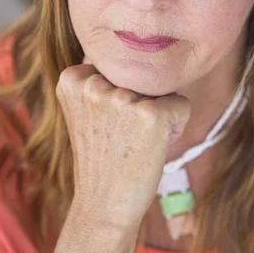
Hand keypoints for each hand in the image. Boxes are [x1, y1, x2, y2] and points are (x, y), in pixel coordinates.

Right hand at [56, 55, 190, 229]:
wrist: (103, 206)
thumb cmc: (101, 155)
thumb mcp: (85, 109)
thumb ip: (98, 77)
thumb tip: (139, 46)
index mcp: (72, 78)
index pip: (115, 62)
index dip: (117, 90)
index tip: (106, 121)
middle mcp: (93, 83)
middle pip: (139, 73)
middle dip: (139, 99)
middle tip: (123, 134)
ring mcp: (121, 98)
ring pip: (161, 87)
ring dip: (157, 112)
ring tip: (136, 141)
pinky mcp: (150, 114)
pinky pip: (181, 104)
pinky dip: (176, 124)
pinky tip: (154, 145)